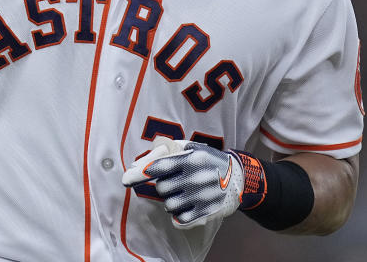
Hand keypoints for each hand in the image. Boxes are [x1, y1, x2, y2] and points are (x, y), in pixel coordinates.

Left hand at [122, 137, 263, 228]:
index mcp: (191, 159)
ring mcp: (201, 196)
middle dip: (163, 187)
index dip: (142, 173)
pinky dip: (178, 215)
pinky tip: (185, 207)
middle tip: (175, 183)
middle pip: (161, 189)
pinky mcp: (206, 212)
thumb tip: (139, 164)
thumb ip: (167, 152)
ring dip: (171, 201)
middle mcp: (195, 177)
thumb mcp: (192, 148)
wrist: (239, 177)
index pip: (160, 167)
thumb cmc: (208, 160)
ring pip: (169, 205)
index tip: (127, 179)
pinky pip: (180, 219)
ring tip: (183, 194)